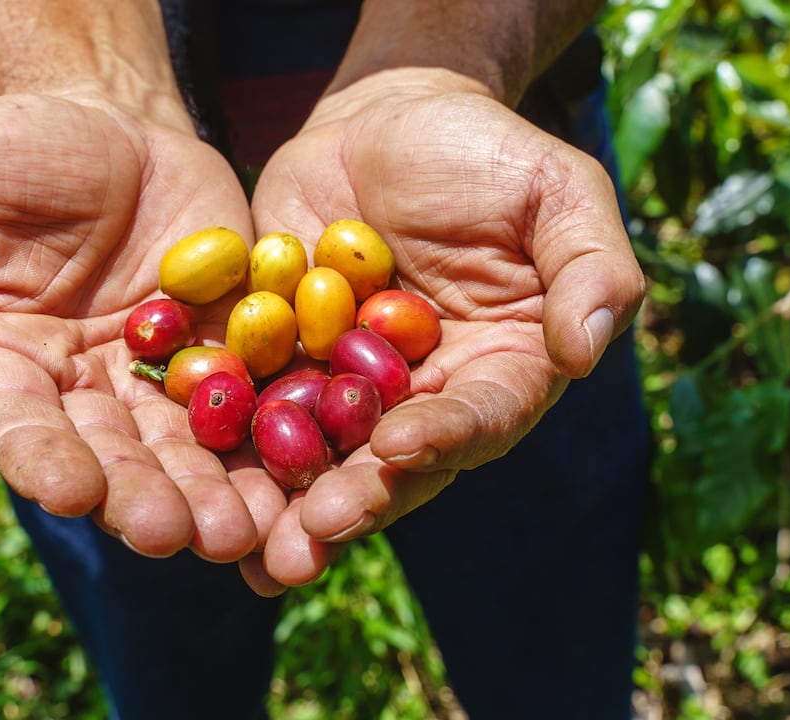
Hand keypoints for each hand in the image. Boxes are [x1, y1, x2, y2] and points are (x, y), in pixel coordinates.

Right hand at [0, 91, 285, 561]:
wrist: (109, 125)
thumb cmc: (8, 152)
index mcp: (2, 365)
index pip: (15, 423)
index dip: (41, 459)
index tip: (69, 493)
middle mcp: (79, 393)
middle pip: (110, 458)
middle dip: (140, 498)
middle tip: (173, 535)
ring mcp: (156, 380)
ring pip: (185, 450)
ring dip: (212, 495)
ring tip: (241, 530)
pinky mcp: (224, 355)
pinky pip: (252, 405)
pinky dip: (272, 446)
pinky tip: (298, 486)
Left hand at [238, 68, 644, 591]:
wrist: (385, 121)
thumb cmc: (485, 152)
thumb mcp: (558, 191)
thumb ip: (590, 266)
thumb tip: (586, 351)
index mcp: (501, 369)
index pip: (482, 414)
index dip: (446, 434)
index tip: (403, 444)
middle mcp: (426, 396)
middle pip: (396, 460)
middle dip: (357, 496)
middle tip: (315, 529)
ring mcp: (350, 386)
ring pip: (323, 453)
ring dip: (290, 501)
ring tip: (257, 547)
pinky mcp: (286, 363)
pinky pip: (258, 405)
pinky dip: (231, 442)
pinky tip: (199, 479)